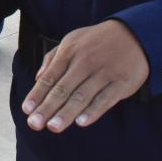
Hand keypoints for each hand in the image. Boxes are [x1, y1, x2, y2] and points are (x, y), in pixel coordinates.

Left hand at [22, 19, 148, 132]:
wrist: (134, 34)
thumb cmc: (97, 40)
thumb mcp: (72, 40)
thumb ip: (53, 58)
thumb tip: (38, 78)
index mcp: (70, 53)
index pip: (49, 77)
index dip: (37, 94)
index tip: (27, 110)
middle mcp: (84, 63)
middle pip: (63, 89)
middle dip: (47, 107)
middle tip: (35, 124)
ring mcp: (104, 73)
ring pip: (82, 96)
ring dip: (67, 113)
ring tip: (54, 127)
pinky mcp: (121, 83)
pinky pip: (105, 99)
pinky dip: (93, 111)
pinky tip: (82, 122)